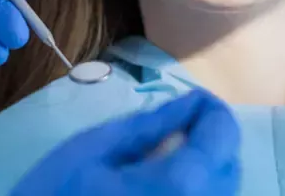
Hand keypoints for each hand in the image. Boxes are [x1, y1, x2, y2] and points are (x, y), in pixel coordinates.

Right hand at [10, 89, 240, 195]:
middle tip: (176, 122)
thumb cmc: (55, 194)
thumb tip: (191, 102)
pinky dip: (197, 187)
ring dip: (205, 162)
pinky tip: (164, 181)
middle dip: (210, 135)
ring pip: (222, 190)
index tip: (186, 99)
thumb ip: (151, 123)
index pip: (223, 133)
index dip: (209, 107)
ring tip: (169, 150)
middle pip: (230, 164)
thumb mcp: (96, 147)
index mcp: (178, 185)